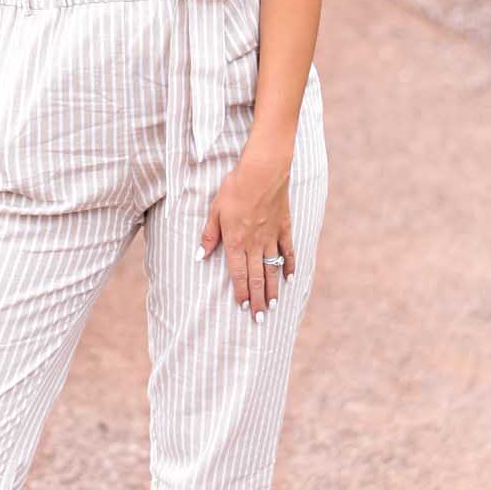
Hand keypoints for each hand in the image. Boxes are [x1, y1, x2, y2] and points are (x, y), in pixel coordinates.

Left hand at [196, 142, 294, 317]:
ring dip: (272, 289)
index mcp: (236, 241)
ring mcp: (271, 237)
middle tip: (261, 318)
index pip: (238, 274)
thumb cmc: (235, 188)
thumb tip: (200, 256)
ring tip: (273, 305)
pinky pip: (288, 251)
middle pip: (257, 278)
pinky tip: (290, 278)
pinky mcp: (284, 227)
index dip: (241, 293)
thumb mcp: (215, 210)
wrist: (263, 171)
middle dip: (258, 300)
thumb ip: (209, 235)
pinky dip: (289, 266)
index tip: (243, 308)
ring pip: (272, 269)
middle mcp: (255, 244)